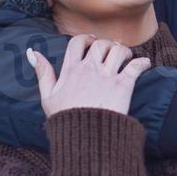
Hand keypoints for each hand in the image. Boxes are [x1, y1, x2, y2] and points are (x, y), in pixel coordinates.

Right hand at [28, 34, 151, 116]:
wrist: (85, 137)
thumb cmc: (66, 119)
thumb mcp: (47, 96)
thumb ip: (43, 72)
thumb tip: (32, 52)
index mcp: (71, 70)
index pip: (77, 42)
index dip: (85, 38)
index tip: (91, 41)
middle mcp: (90, 69)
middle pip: (100, 43)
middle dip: (106, 44)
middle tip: (110, 51)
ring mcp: (108, 76)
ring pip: (119, 50)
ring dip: (124, 50)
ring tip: (126, 57)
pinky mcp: (124, 85)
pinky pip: (136, 66)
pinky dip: (143, 62)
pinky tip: (144, 64)